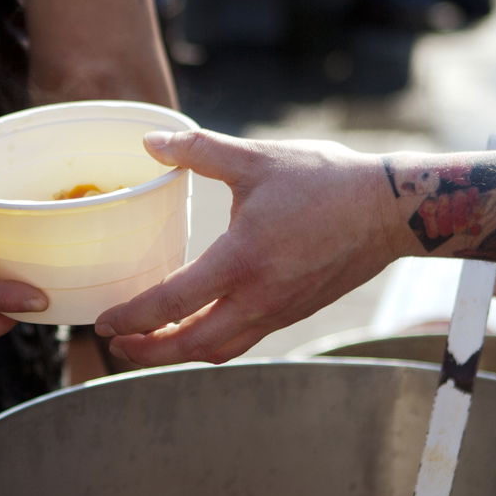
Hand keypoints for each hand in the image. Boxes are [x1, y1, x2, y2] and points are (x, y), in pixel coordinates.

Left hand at [94, 131, 395, 364]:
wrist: (391, 211)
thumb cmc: (325, 181)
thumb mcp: (256, 159)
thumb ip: (199, 150)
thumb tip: (150, 141)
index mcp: (242, 261)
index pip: (173, 303)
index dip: (133, 317)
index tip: (104, 322)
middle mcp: (258, 297)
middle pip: (190, 345)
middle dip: (147, 351)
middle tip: (114, 346)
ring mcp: (278, 311)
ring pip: (218, 350)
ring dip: (178, 353)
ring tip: (148, 345)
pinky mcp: (293, 313)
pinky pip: (242, 340)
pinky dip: (210, 344)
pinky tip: (197, 328)